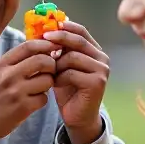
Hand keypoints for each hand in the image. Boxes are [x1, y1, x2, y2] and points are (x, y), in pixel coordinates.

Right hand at [0, 41, 56, 142]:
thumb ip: (14, 61)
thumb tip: (41, 50)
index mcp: (1, 64)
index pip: (28, 46)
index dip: (45, 44)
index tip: (53, 47)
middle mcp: (8, 75)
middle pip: (43, 61)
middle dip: (52, 65)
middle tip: (50, 71)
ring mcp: (16, 92)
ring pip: (47, 80)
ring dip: (48, 84)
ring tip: (38, 88)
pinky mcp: (23, 108)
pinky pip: (44, 98)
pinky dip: (41, 100)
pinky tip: (32, 102)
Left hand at [43, 21, 108, 143]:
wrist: (77, 117)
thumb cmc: (67, 89)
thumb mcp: (61, 65)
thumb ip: (58, 49)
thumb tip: (42, 29)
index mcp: (94, 51)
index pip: (81, 32)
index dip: (65, 27)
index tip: (48, 27)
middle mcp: (102, 58)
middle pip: (78, 41)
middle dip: (59, 38)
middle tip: (43, 39)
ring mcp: (102, 70)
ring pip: (73, 57)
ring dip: (57, 63)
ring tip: (50, 72)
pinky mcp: (97, 83)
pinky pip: (72, 73)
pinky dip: (59, 77)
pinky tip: (55, 84)